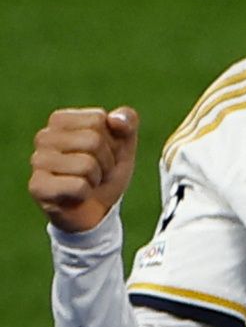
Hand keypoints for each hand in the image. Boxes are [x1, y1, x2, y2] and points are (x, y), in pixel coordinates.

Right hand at [29, 107, 138, 232]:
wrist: (97, 208)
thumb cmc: (107, 170)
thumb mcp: (125, 142)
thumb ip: (127, 121)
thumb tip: (114, 119)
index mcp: (61, 119)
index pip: (97, 119)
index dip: (111, 139)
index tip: (104, 152)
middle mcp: (44, 137)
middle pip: (92, 140)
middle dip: (106, 160)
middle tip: (98, 171)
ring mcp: (37, 162)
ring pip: (86, 164)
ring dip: (96, 177)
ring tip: (88, 182)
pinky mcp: (37, 186)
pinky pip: (77, 186)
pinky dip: (86, 193)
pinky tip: (77, 195)